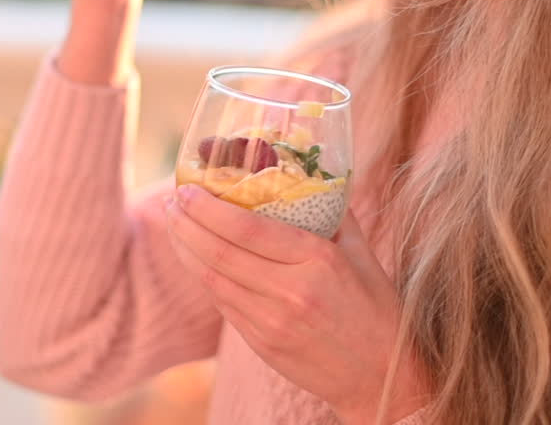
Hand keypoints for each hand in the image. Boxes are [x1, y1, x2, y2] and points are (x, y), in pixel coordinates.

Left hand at [165, 185, 429, 422]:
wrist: (380, 377)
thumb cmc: (375, 309)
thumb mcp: (363, 254)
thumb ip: (334, 213)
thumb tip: (308, 173)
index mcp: (318, 261)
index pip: (248, 230)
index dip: (210, 209)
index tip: (188, 190)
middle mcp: (291, 292)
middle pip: (220, 253)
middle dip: (187, 224)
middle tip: (170, 201)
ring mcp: (272, 322)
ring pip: (212, 279)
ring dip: (185, 249)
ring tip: (173, 223)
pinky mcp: (261, 343)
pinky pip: (222, 303)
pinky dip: (203, 276)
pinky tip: (194, 257)